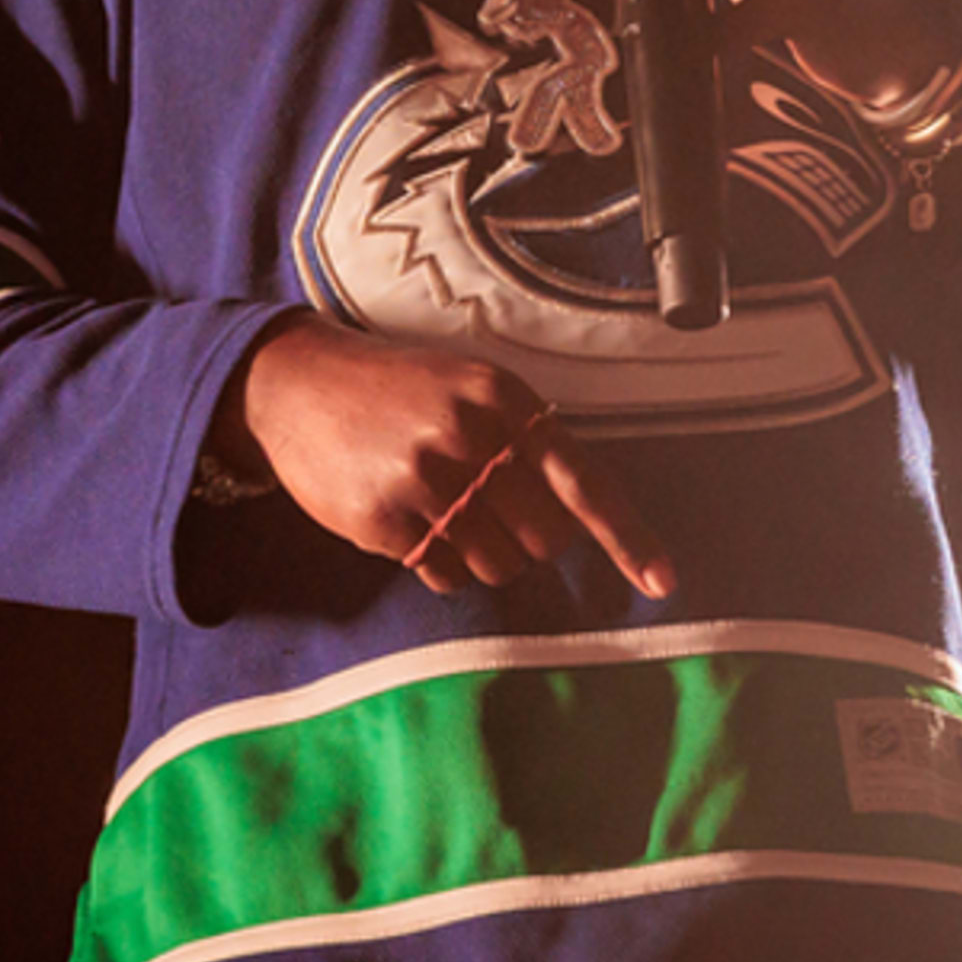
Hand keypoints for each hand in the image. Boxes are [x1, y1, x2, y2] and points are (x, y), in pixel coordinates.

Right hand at [224, 318, 676, 598]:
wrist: (297, 382)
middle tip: (485, 506)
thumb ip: (524, 437)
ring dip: (480, 553)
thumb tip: (577, 515)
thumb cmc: (398, 389)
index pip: (583, 478)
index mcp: (501, 398)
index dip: (628, 535)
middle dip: (526, 537)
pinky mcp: (381, 519)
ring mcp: (422, 479)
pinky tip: (409, 521)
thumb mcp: (468, 386)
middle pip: (543, 538)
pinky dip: (438, 562)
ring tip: (441, 509)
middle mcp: (467, 435)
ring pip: (496, 564)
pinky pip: (442, 575)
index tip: (664, 579)